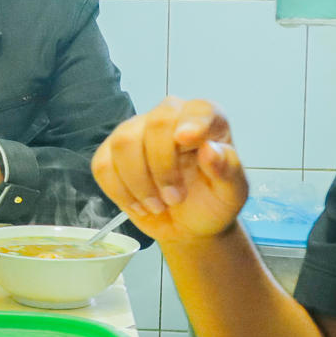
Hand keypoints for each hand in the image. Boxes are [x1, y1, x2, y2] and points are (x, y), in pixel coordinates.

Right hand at [92, 97, 249, 243]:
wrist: (189, 226)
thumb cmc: (212, 203)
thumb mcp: (232, 194)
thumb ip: (228, 170)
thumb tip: (211, 149)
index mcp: (206, 120)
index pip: (198, 110)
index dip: (192, 122)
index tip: (185, 140)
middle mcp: (169, 118)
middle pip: (156, 124)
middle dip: (162, 167)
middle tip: (175, 199)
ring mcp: (136, 132)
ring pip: (123, 143)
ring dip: (139, 182)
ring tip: (157, 206)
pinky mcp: (111, 153)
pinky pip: (103, 165)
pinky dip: (119, 191)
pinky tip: (139, 205)